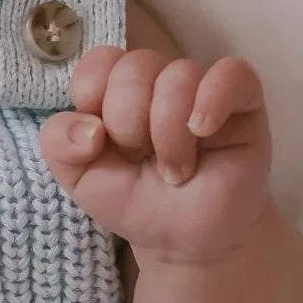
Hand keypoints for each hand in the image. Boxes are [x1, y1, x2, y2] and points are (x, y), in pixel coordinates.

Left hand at [39, 46, 272, 263]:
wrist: (187, 240)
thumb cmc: (136, 203)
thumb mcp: (80, 179)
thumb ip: (58, 144)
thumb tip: (89, 126)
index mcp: (115, 91)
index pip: (99, 63)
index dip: (93, 98)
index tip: (103, 143)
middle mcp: (157, 81)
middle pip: (134, 68)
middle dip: (131, 126)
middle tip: (146, 164)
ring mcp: (201, 87)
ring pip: (178, 76)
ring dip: (169, 135)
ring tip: (177, 172)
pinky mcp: (243, 100)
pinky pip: (231, 73)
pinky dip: (212, 100)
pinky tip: (203, 131)